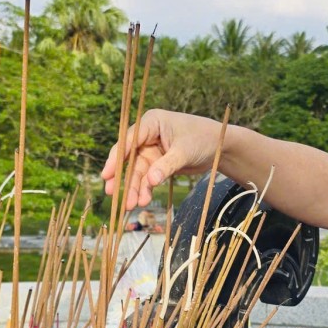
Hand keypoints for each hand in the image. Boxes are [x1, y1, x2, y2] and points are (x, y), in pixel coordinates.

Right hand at [101, 110, 223, 210]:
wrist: (221, 146)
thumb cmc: (204, 139)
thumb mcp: (185, 151)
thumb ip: (167, 165)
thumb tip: (151, 180)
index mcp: (151, 123)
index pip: (128, 140)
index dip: (116, 158)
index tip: (107, 175)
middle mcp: (147, 135)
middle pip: (129, 158)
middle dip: (122, 178)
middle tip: (112, 195)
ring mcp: (151, 150)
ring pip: (137, 171)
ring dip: (134, 188)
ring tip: (131, 205)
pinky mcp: (158, 163)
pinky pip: (147, 177)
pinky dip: (145, 189)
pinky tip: (143, 200)